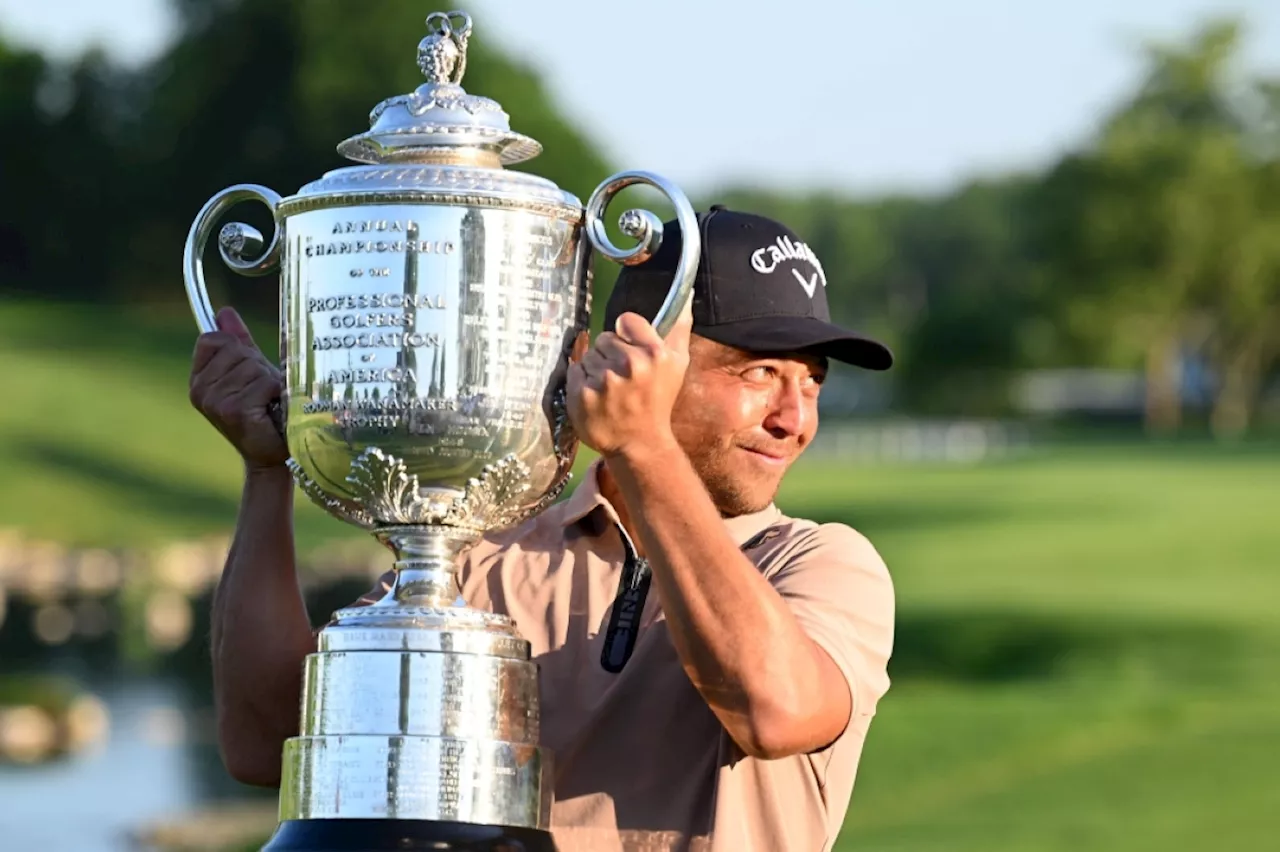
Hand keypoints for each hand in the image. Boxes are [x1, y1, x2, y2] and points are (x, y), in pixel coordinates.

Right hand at [189, 306, 287, 470]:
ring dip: (270, 380)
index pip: (212, 339)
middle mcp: (200, 390)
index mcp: (199, 379)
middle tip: (263, 391)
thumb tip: (224, 311)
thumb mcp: (250, 371)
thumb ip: (238, 342)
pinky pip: (264, 382)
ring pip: (252, 365)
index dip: (236, 347)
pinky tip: (273, 410)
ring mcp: (215, 401)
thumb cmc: (265, 412)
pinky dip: (276, 392)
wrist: (272, 455)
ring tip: (269, 402)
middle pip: (235, 349)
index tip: (249, 367)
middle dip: (258, 365)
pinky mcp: (234, 410)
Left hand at [565, 299, 692, 458]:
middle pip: (604, 338)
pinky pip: (574, 371)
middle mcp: (629, 364)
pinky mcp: (581, 394)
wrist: (639, 443)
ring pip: (589, 355)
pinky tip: (595, 396)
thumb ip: (679, 329)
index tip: (630, 348)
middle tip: (621, 376)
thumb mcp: (677, 365)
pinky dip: (581, 381)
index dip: (626, 334)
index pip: (626, 320)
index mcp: (654, 354)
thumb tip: (686, 297)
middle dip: (610, 354)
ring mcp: (603, 380)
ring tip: (609, 389)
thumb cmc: (658, 401)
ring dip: (596, 369)